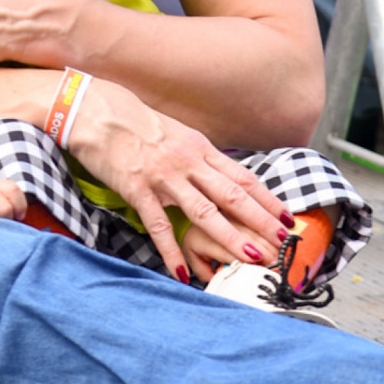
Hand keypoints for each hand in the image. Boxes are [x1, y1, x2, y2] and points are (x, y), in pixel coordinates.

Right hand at [66, 78, 287, 282]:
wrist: (97, 112)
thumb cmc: (136, 123)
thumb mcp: (177, 135)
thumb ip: (199, 157)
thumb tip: (220, 176)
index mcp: (200, 148)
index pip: (242, 178)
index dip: (267, 199)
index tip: (286, 218)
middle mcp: (189, 162)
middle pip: (233, 196)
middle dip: (261, 221)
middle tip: (281, 243)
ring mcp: (165, 177)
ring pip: (205, 212)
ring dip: (231, 238)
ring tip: (251, 258)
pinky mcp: (138, 190)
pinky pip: (160, 226)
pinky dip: (172, 251)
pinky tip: (182, 271)